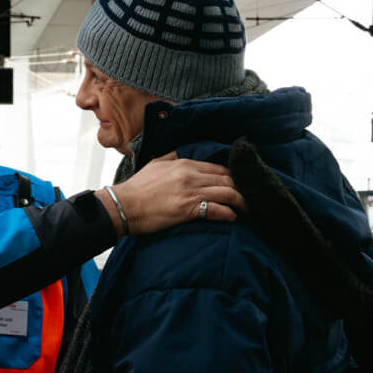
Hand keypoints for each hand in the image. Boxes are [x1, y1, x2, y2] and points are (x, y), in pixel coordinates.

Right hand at [107, 155, 243, 236]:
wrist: (123, 206)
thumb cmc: (137, 189)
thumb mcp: (155, 164)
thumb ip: (171, 158)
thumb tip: (179, 154)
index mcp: (184, 163)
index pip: (218, 168)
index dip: (233, 177)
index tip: (239, 185)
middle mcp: (191, 175)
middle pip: (228, 179)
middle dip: (242, 189)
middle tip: (249, 198)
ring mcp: (190, 192)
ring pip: (228, 193)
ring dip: (241, 202)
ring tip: (247, 209)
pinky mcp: (188, 210)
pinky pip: (217, 210)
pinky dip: (229, 214)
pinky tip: (233, 218)